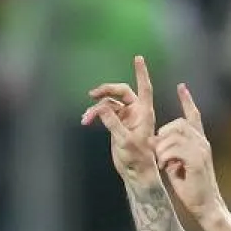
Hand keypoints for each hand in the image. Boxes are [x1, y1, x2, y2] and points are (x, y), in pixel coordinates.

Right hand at [82, 55, 158, 184]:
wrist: (134, 172)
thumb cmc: (137, 158)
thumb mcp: (125, 140)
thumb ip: (113, 123)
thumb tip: (101, 108)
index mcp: (144, 112)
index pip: (144, 88)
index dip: (141, 73)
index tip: (138, 58)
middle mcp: (136, 111)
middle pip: (121, 92)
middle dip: (106, 90)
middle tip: (92, 94)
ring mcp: (126, 117)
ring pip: (109, 103)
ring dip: (96, 108)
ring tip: (86, 119)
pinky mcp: (116, 124)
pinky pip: (104, 112)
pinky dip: (95, 114)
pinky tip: (86, 120)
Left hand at [152, 84, 224, 222]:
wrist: (205, 205)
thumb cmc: (191, 187)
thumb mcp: (177, 164)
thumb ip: (169, 150)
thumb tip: (155, 141)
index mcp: (199, 141)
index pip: (193, 115)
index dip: (187, 100)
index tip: (181, 86)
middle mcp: (202, 142)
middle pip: (177, 123)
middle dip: (162, 134)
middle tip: (158, 151)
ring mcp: (201, 150)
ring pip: (174, 136)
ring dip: (162, 149)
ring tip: (163, 163)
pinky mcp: (197, 160)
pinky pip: (175, 149)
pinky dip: (166, 157)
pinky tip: (167, 167)